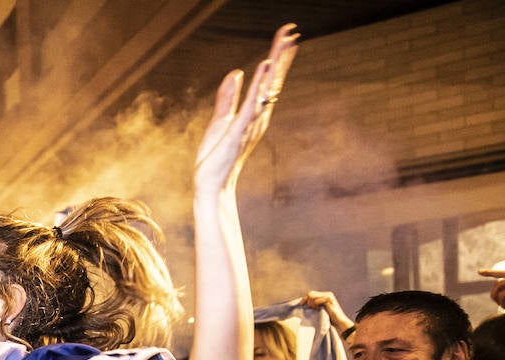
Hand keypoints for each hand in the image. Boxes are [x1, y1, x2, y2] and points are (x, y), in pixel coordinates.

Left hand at [195, 23, 299, 191]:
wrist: (211, 184)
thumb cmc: (216, 156)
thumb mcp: (221, 120)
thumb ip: (228, 96)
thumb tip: (236, 72)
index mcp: (254, 112)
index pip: (269, 80)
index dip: (278, 57)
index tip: (288, 35)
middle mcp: (258, 115)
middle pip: (273, 80)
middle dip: (282, 55)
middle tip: (293, 31)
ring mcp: (250, 122)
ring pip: (266, 88)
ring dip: (275, 64)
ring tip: (285, 41)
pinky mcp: (239, 130)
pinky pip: (251, 104)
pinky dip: (258, 85)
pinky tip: (263, 66)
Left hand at [293, 289, 352, 333]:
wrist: (339, 322)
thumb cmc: (328, 318)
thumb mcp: (319, 310)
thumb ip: (313, 304)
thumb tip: (302, 302)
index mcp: (325, 295)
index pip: (311, 294)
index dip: (305, 299)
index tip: (301, 305)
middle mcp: (327, 294)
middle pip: (310, 294)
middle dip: (308, 301)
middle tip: (312, 309)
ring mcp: (328, 296)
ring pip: (312, 296)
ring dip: (311, 304)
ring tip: (316, 309)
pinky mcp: (329, 299)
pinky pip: (316, 300)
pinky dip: (316, 305)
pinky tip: (319, 309)